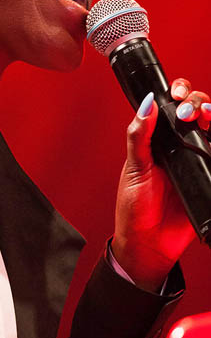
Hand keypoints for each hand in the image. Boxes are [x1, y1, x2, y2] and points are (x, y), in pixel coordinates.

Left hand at [111, 78, 210, 291]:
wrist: (149, 243)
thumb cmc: (136, 208)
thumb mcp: (135, 168)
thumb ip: (140, 137)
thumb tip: (146, 104)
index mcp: (158, 140)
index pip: (172, 107)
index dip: (179, 94)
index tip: (177, 95)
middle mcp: (179, 146)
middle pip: (198, 111)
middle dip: (197, 102)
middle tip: (189, 112)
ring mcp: (196, 160)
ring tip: (207, 117)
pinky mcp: (208, 175)